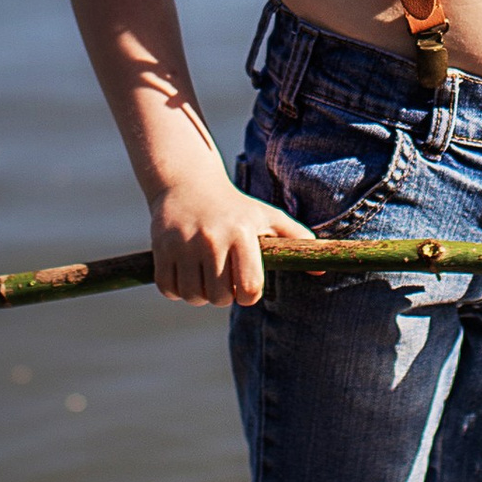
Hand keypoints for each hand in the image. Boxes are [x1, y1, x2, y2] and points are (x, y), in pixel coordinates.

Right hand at [150, 186, 308, 309]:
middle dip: (223, 296)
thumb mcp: (268, 217)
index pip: (249, 288)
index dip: (248, 295)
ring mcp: (184, 244)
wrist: (188, 183)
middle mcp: (212, 239)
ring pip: (193, 296)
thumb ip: (297, 241)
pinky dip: (175, 289)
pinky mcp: (160, 248)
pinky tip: (184, 273)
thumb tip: (321, 271)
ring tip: (204, 275)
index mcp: (242, 233)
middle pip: (220, 298)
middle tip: (223, 279)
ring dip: (199, 294)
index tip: (245, 287)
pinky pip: (168, 289)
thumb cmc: (236, 207)